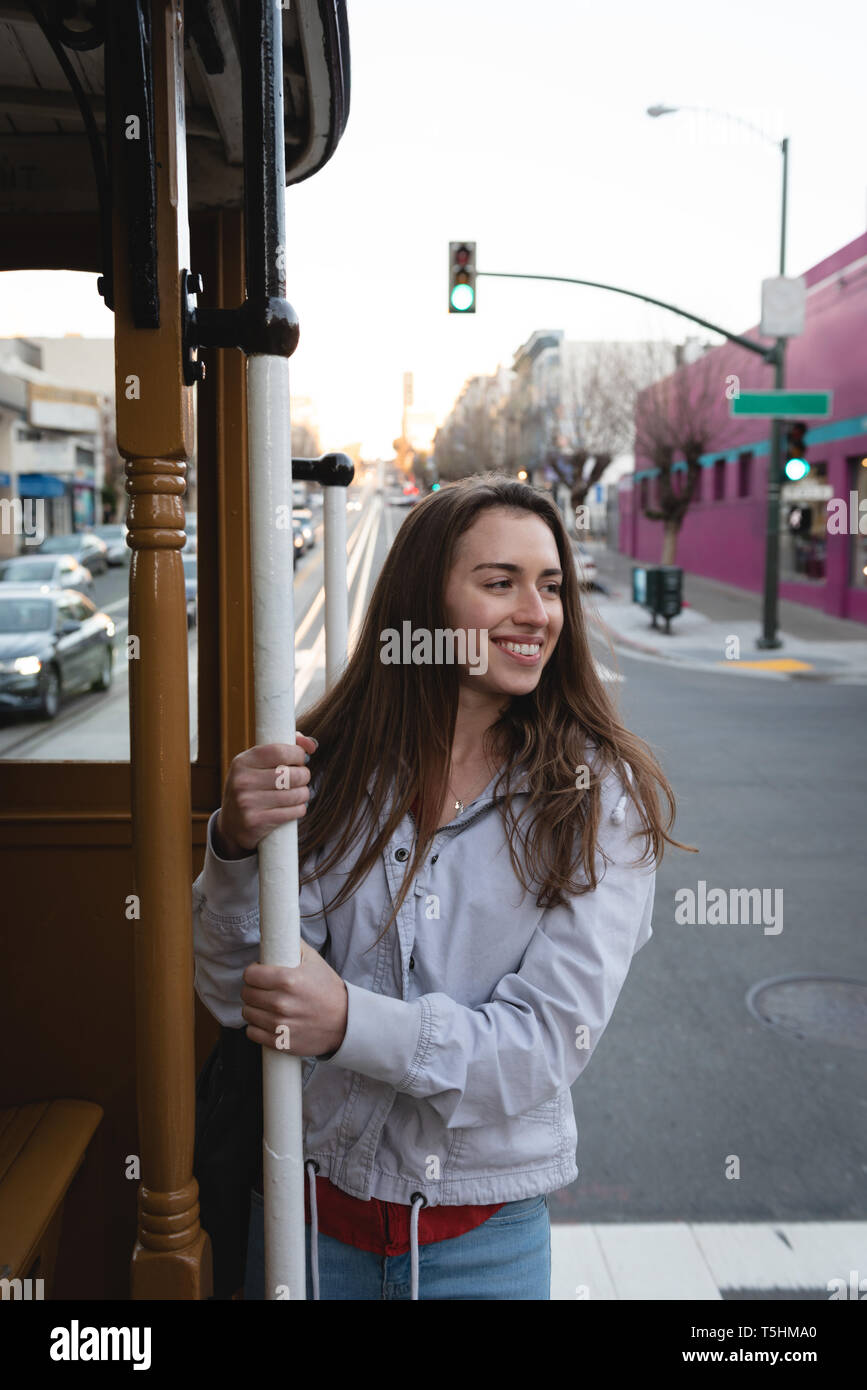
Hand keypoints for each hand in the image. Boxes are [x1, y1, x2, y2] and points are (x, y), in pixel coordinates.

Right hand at [214, 735, 317, 858]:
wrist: (232, 825)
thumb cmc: (252, 789)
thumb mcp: (257, 766)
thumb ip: (283, 749)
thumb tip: (312, 744)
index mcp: (242, 762)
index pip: (279, 751)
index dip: (297, 754)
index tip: (301, 759)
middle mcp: (243, 781)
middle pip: (292, 774)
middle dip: (304, 775)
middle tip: (301, 778)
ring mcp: (247, 802)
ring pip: (296, 794)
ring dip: (304, 794)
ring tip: (298, 794)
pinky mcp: (256, 821)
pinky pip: (293, 812)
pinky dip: (300, 809)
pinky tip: (294, 808)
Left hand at [240, 942, 347, 1057]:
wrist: (345, 1021)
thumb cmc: (328, 989)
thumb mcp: (314, 960)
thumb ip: (293, 944)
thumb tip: (274, 931)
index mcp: (288, 979)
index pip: (249, 974)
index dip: (253, 973)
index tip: (259, 975)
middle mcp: (281, 1003)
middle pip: (246, 993)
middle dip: (253, 989)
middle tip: (264, 989)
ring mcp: (280, 1024)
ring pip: (247, 1013)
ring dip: (254, 1008)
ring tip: (266, 1005)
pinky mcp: (281, 1042)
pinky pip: (252, 1033)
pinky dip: (257, 1027)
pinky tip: (267, 1021)